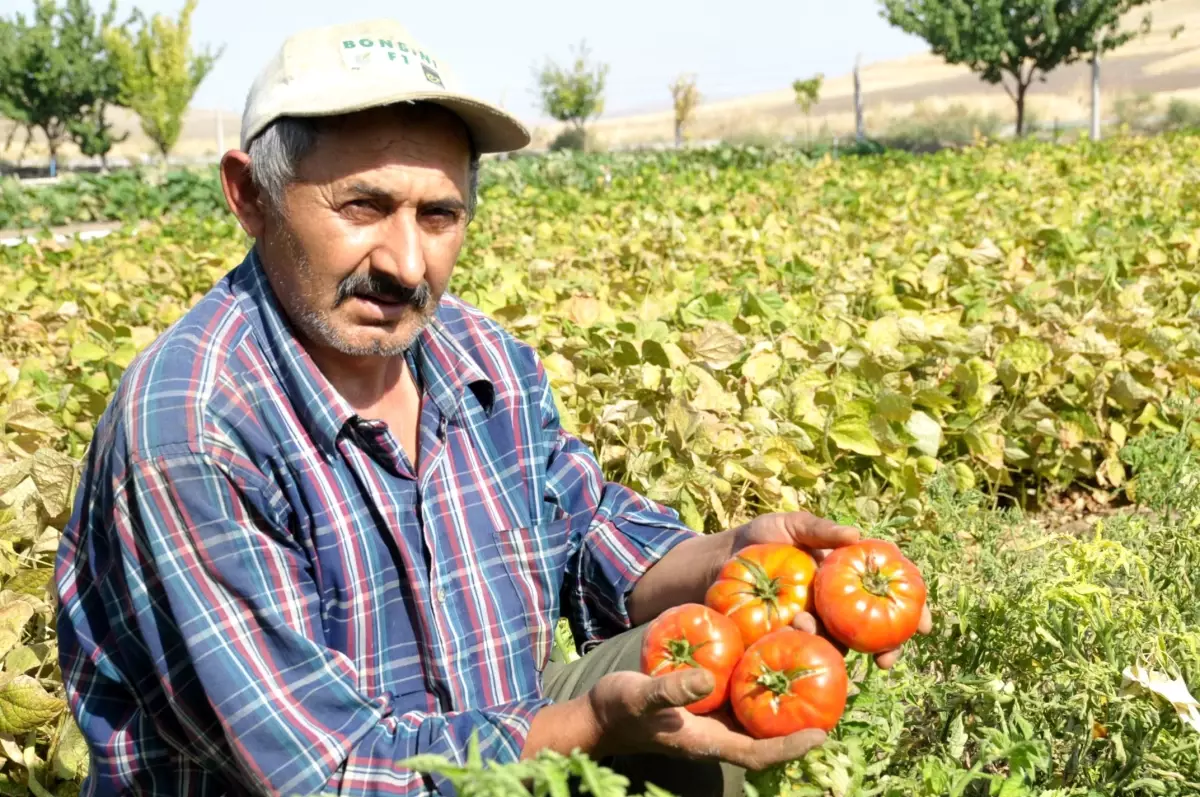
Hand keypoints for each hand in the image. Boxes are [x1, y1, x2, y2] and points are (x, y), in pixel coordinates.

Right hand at [587, 669, 825, 770]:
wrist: (600, 711)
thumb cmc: (618, 709)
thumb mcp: (639, 695)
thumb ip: (670, 689)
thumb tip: (706, 679)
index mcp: (708, 740)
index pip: (758, 753)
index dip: (790, 747)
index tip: (820, 735)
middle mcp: (719, 730)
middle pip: (769, 731)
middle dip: (802, 716)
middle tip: (836, 689)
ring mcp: (715, 714)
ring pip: (759, 708)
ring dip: (786, 691)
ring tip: (816, 663)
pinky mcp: (709, 696)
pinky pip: (742, 688)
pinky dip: (761, 674)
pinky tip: (773, 647)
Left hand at [727, 511, 932, 668]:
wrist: (718, 562)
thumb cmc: (759, 539)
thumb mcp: (789, 525)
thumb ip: (820, 530)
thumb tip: (856, 536)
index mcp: (847, 574)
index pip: (890, 590)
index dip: (913, 607)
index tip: (924, 624)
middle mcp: (838, 603)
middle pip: (876, 628)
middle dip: (889, 647)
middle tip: (887, 660)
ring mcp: (817, 623)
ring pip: (843, 644)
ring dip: (838, 646)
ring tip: (807, 626)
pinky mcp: (791, 638)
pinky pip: (810, 651)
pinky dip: (810, 652)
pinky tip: (802, 649)